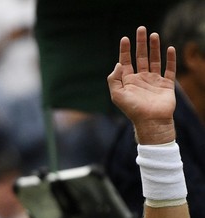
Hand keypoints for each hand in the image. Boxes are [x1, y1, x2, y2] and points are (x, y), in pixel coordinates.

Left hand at [107, 26, 175, 143]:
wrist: (150, 121)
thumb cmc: (132, 109)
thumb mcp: (117, 95)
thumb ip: (114, 79)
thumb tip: (117, 64)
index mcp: (128, 82)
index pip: (126, 62)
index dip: (125, 50)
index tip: (125, 38)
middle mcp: (141, 79)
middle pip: (140, 57)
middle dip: (140, 43)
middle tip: (141, 29)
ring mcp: (153, 81)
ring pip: (154, 60)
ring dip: (154, 47)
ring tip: (153, 35)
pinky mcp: (166, 84)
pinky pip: (169, 69)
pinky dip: (170, 59)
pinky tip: (169, 49)